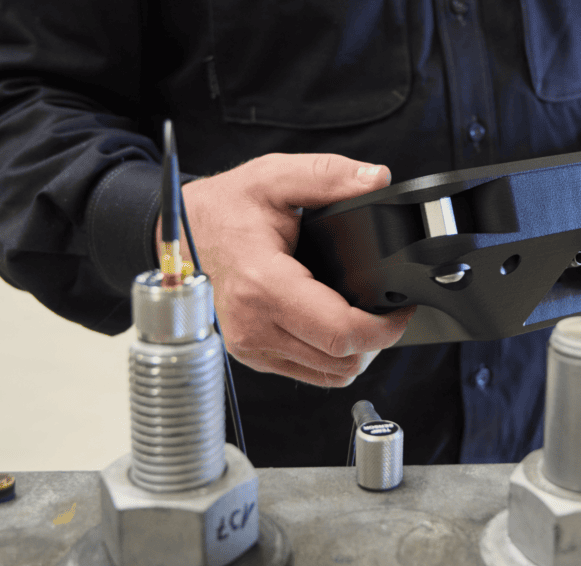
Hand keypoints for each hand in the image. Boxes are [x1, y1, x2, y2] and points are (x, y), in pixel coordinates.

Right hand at [166, 153, 413, 386]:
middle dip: (376, 339)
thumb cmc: (224, 208)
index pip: (341, 333)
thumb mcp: (275, 176)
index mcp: (263, 284)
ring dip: (354, 351)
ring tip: (361, 316)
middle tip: (386, 310)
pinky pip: (308, 373)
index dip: (384, 328)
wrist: (180, 234)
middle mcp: (254, 325)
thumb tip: (377, 179)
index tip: (400, 310)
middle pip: (341, 360)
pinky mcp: (252, 355)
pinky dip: (330, 356)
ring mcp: (250, 346)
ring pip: (329, 374)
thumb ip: (329, 175)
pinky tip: (333, 326)